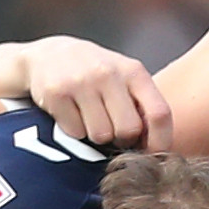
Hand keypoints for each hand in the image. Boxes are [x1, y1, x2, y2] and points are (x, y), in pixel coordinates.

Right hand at [11, 38, 170, 150]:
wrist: (48, 55)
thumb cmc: (95, 73)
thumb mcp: (125, 77)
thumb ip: (143, 105)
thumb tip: (158, 149)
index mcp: (133, 71)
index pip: (159, 113)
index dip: (160, 141)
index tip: (153, 153)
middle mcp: (108, 73)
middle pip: (128, 130)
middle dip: (122, 139)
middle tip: (112, 129)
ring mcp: (81, 82)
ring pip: (101, 135)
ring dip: (96, 136)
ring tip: (90, 117)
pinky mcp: (56, 93)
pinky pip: (75, 132)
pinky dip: (74, 131)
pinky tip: (72, 113)